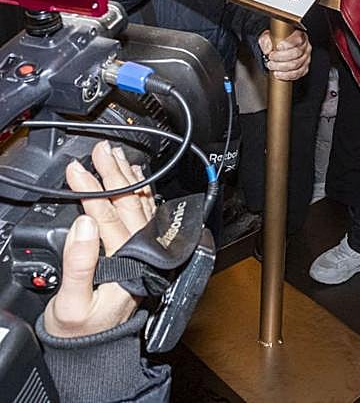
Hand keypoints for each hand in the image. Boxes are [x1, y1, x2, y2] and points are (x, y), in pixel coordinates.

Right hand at [43, 141, 155, 337]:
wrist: (96, 351)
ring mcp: (144, 253)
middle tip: (102, 150)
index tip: (76, 171)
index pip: (108, 217)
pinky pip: (146, 216)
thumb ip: (79, 265)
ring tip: (119, 156)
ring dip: (129, 180)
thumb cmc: (81, 331)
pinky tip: (137, 179)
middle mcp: (141, 255)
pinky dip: (141, 194)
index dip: (91, 191)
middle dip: (114, 174)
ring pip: (140, 206)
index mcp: (126, 264)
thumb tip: (83, 224)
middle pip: (128, 205)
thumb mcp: (71, 305)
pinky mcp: (142, 254)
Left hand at [258, 28, 311, 79]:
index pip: (297, 39)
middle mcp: (305, 46)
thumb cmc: (275, 42)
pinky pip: (298, 74)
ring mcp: (306, 58)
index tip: (277, 47)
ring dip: (282, 67)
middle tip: (271, 58)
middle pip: (296, 53)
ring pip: (297, 65)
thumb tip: (268, 48)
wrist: (277, 50)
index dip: (287, 44)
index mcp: (299, 35)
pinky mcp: (304, 68)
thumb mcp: (268, 37)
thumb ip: (266, 40)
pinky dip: (287, 75)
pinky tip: (279, 74)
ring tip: (272, 66)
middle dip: (281, 57)